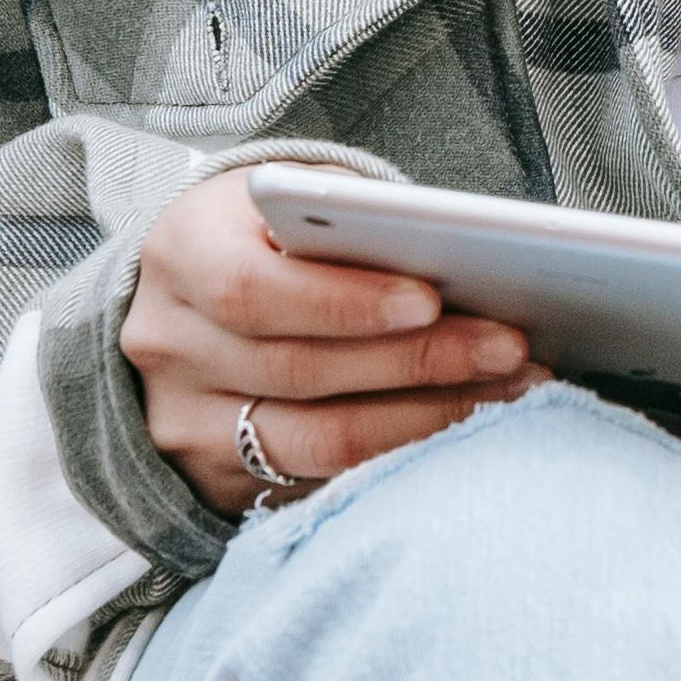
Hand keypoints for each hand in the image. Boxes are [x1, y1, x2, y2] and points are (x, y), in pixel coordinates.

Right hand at [117, 170, 536, 515]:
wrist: (187, 298)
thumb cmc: (262, 233)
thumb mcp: (287, 200)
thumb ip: (346, 220)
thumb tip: (454, 251)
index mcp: (181, 252)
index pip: (252, 289)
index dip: (343, 303)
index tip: (429, 301)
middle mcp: (170, 344)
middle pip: (299, 370)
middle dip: (419, 363)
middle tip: (511, 350)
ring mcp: (183, 422)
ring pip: (314, 440)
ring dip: (426, 419)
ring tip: (509, 392)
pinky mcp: (214, 478)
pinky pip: (318, 480)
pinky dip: (398, 455)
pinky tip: (461, 432)